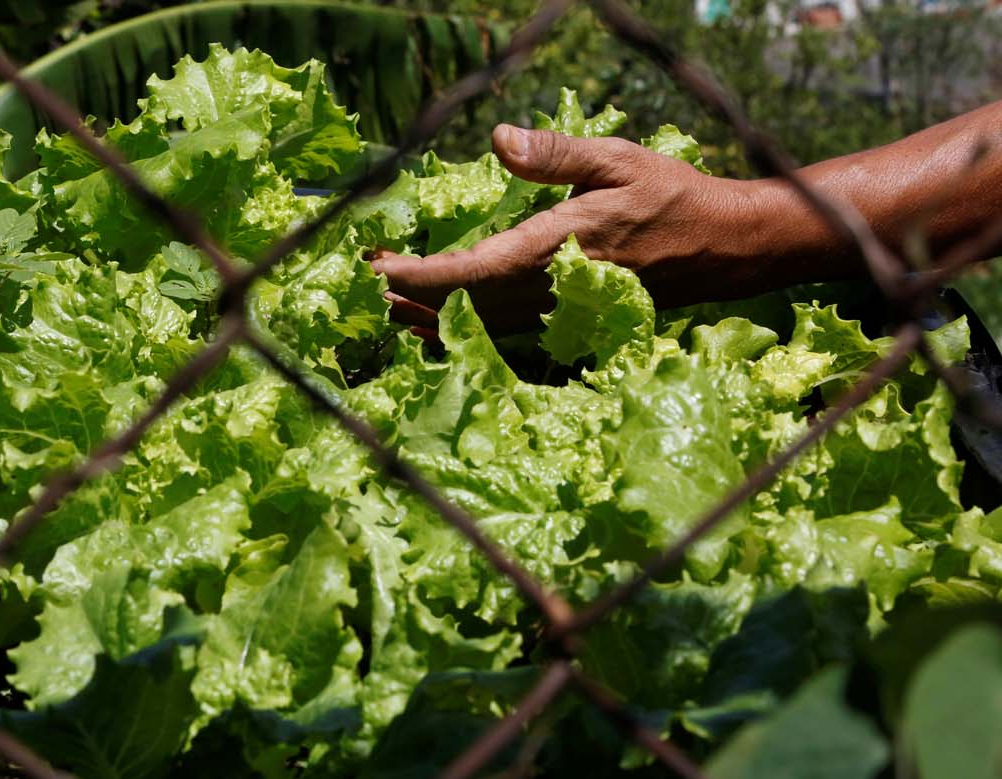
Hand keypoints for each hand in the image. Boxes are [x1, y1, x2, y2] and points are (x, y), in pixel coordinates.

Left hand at [371, 125, 767, 335]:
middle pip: (462, 305)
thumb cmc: (672, 198)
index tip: (378, 266)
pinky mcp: (565, 320)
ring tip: (385, 301)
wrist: (722, 250)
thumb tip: (498, 138)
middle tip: (365, 278)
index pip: (470, 271)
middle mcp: (551, 289)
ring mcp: (558, 311)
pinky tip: (435, 322)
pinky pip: (500, 332)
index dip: (419, 274)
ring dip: (428, 315)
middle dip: (409, 295)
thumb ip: (555, 155)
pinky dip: (461, 327)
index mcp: (556, 248)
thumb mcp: (616, 160)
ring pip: (478, 325)